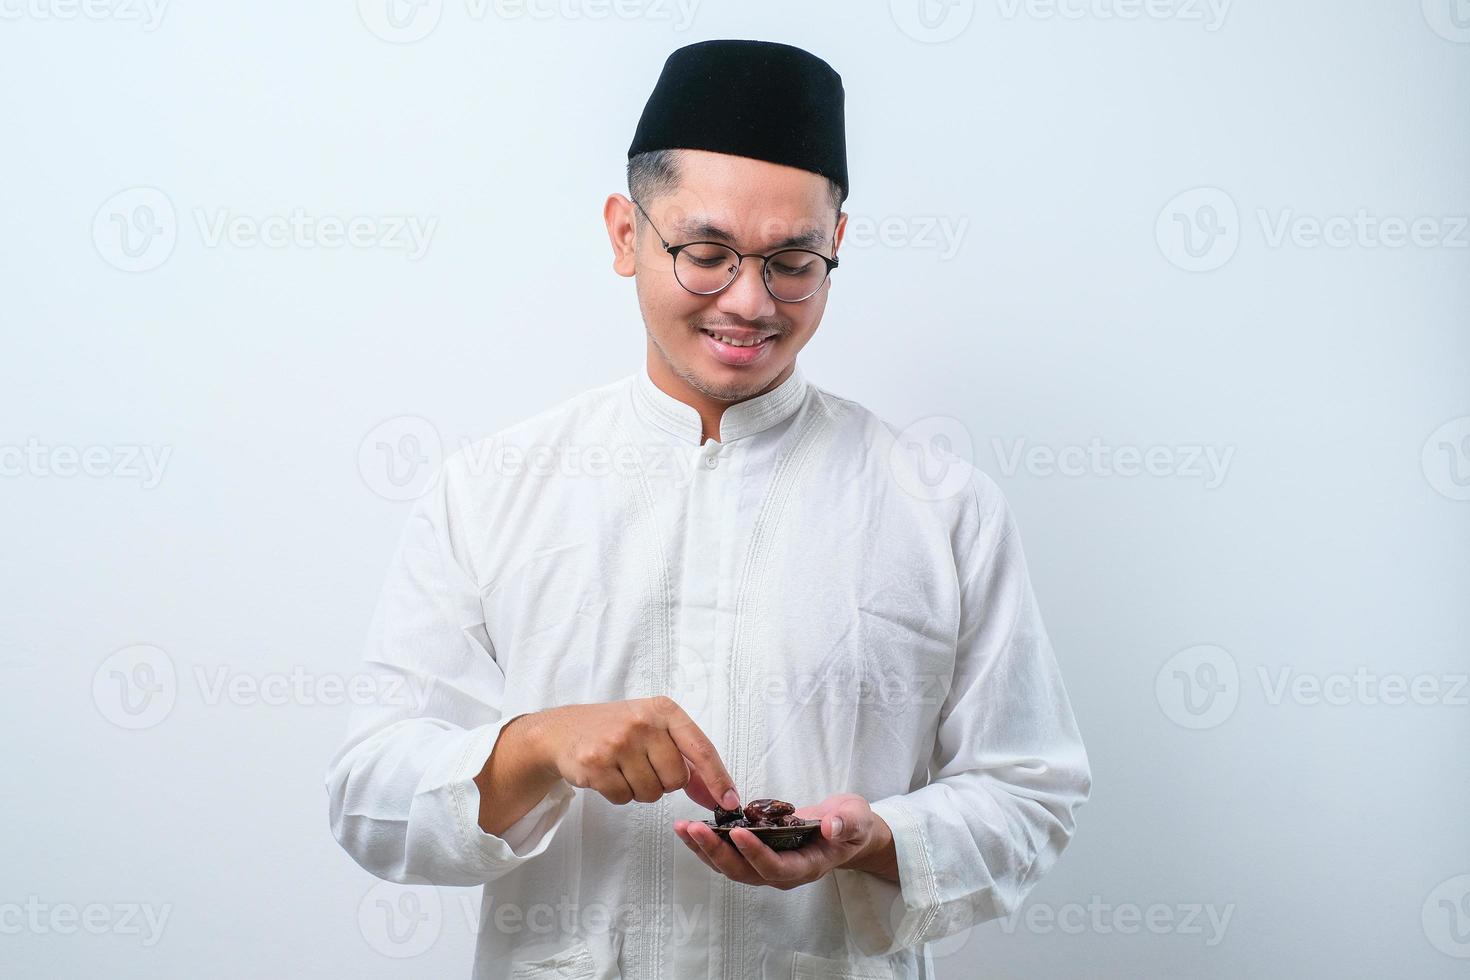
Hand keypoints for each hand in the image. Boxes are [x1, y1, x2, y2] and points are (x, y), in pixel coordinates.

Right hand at [535, 696, 740, 809]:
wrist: (563, 730)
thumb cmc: (617, 729)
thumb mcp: (655, 729)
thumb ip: (687, 758)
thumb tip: (718, 793)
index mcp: (664, 711)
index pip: (701, 749)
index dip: (718, 778)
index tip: (730, 800)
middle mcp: (643, 723)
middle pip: (676, 780)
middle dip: (663, 782)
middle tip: (643, 765)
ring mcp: (618, 743)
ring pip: (651, 793)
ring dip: (640, 789)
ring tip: (623, 767)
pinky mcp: (596, 764)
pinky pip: (624, 798)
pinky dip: (619, 794)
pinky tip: (608, 774)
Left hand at [673, 793, 893, 890]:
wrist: (844, 830)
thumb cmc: (850, 825)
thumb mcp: (857, 820)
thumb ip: (846, 824)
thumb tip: (830, 826)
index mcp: (805, 867)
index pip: (775, 867)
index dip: (755, 853)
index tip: (737, 833)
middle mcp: (781, 873)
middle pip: (743, 871)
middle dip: (716, 851)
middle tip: (694, 828)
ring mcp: (765, 866)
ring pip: (729, 866)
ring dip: (704, 849)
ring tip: (683, 828)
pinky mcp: (755, 854)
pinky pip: (727, 854)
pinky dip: (707, 842)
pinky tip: (691, 828)